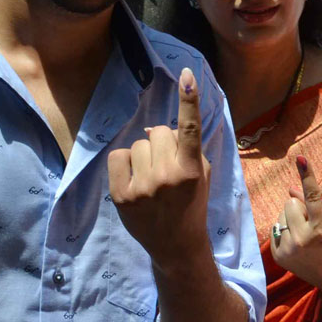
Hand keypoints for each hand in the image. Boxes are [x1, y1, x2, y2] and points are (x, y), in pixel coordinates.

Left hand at [109, 67, 210, 272]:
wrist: (176, 245)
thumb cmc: (191, 205)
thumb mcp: (202, 177)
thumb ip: (186, 149)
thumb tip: (151, 129)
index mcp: (192, 170)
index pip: (190, 129)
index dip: (189, 100)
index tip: (186, 75)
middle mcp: (168, 176)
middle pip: (159, 131)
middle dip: (162, 142)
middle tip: (167, 165)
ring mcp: (143, 186)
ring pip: (138, 143)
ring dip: (144, 154)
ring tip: (151, 178)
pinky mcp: (122, 195)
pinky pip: (118, 156)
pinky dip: (125, 163)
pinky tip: (134, 180)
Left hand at [271, 156, 321, 294]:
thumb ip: (314, 202)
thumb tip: (290, 188)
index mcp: (320, 229)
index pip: (312, 197)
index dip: (307, 176)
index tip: (301, 158)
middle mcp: (302, 239)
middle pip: (290, 203)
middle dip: (299, 208)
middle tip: (311, 222)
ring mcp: (288, 249)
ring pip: (281, 215)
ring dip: (291, 219)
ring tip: (304, 234)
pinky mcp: (278, 255)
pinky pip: (275, 228)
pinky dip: (285, 230)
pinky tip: (296, 242)